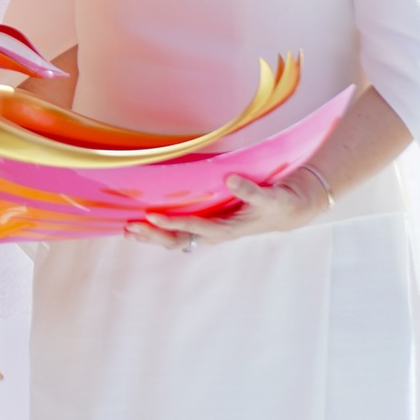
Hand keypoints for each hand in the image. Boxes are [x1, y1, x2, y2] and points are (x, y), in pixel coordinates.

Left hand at [130, 170, 326, 250]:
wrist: (290, 210)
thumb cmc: (281, 202)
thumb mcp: (271, 197)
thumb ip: (251, 191)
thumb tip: (229, 179)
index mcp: (229, 228)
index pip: (196, 228)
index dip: (175, 222)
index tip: (152, 215)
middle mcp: (216, 231)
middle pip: (180, 239)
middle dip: (155, 234)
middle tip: (130, 226)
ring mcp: (211, 228)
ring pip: (178, 238)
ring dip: (154, 235)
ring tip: (129, 230)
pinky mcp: (210, 222)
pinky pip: (182, 230)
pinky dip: (162, 229)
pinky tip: (145, 224)